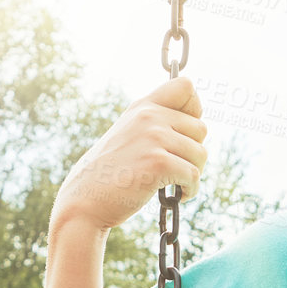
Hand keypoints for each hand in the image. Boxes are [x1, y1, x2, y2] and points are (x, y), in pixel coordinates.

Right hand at [51, 75, 207, 232]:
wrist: (85, 201)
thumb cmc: (109, 174)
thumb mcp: (128, 136)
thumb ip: (154, 125)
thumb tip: (198, 126)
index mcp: (142, 107)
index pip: (186, 86)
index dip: (194, 110)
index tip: (185, 133)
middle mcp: (149, 117)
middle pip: (201, 128)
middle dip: (194, 152)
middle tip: (177, 168)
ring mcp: (154, 138)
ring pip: (200, 154)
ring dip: (193, 174)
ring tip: (175, 184)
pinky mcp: (158, 163)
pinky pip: (194, 175)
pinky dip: (190, 190)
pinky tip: (177, 195)